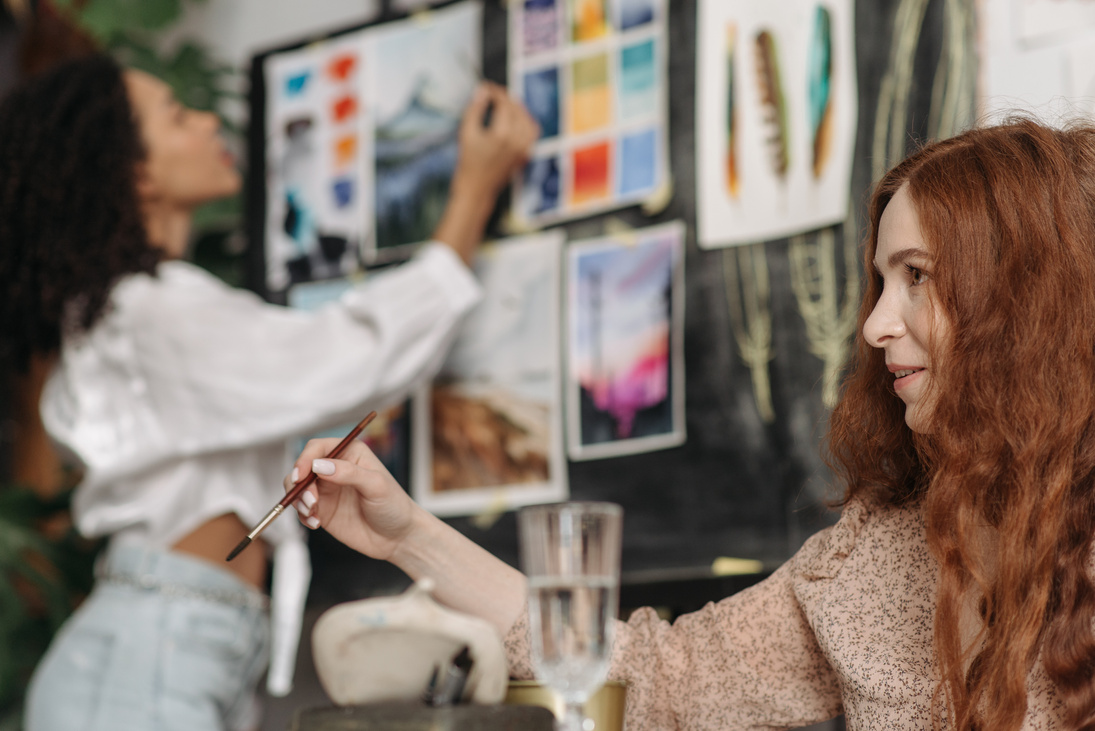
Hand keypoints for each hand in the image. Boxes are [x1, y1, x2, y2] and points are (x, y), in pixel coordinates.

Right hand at [286, 437, 420, 561]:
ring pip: (297, 487)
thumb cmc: (394, 506)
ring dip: (298, 499)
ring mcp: (327, 490)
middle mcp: (335, 469)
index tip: (301, 475)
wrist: (397, 538)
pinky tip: (316, 523)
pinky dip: (302, 515)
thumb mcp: (376, 486)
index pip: (318, 448)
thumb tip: (320, 465)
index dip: (306, 459)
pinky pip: (300, 508)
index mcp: (350, 454)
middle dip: (299, 483)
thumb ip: (349, 473)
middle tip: (310, 500)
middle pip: (302, 467)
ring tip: (312, 513)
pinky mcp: (322, 510)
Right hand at [432, 82, 539, 262]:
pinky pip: (532, 133)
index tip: (486, 87)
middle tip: (493, 93)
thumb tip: (483, 90)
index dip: (495, 92)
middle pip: (517, 109)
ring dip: (518, 109)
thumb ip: (475, 109)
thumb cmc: (468, 161)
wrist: (477, 189)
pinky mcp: (525, 155)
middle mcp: (517, 141)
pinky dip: (526, 122)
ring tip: (505, 104)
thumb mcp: (466, 133)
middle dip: (506, 98)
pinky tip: (515, 119)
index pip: (504, 104)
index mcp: (502, 135)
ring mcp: (524, 149)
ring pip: (528, 120)